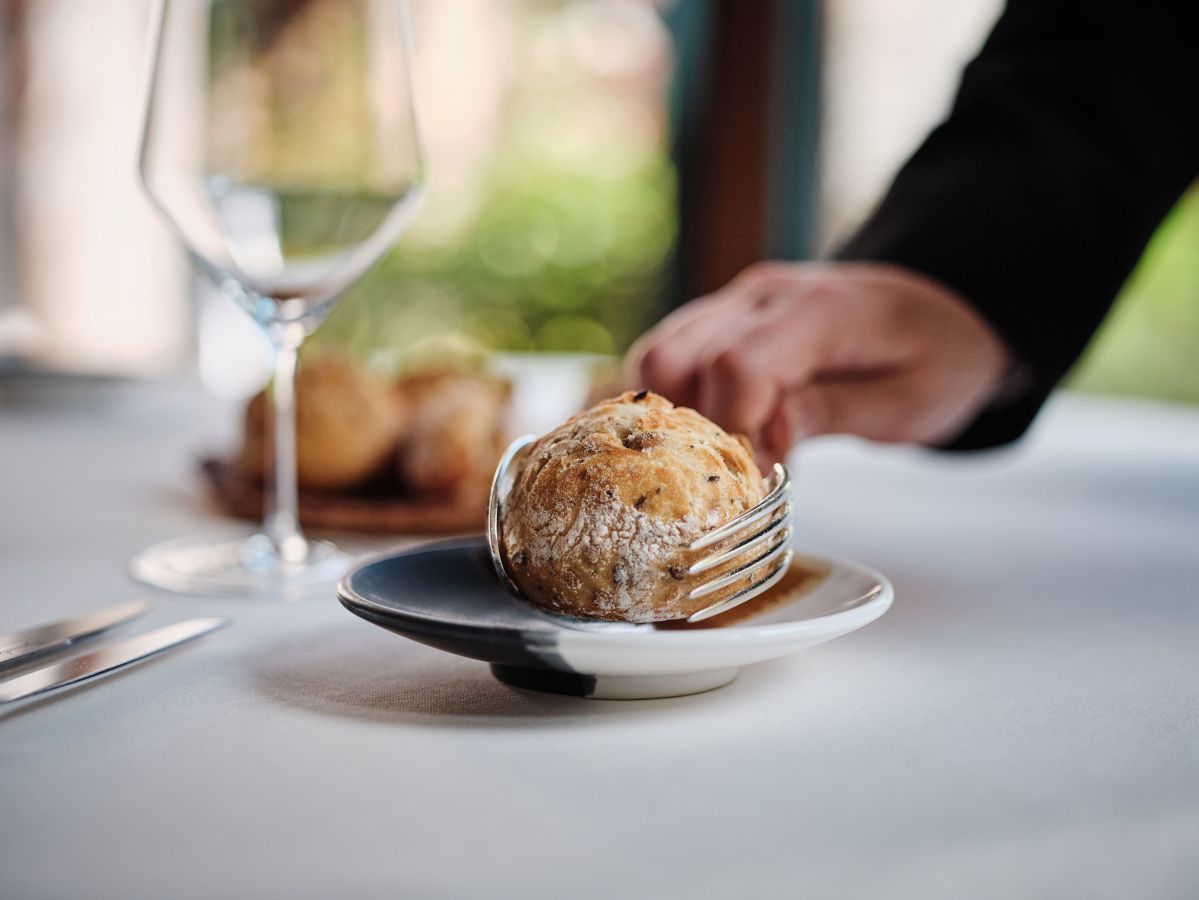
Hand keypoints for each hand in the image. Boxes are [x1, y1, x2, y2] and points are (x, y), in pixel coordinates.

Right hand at [627, 261, 1009, 463]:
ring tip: (735, 451)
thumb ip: (832, 412)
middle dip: (694, 432)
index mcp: (818, 310)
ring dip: (678, 419)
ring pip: (656, 358)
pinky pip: (667, 358)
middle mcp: (761, 295)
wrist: (941, 308)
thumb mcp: (909, 403)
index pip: (734, 366)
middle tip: (743, 469)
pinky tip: (725, 430)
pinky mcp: (719, 318)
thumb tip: (765, 434)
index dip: (732, 432)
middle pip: (672, 360)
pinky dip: (679, 403)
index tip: (758, 475)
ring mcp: (734, 301)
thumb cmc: (936, 360)